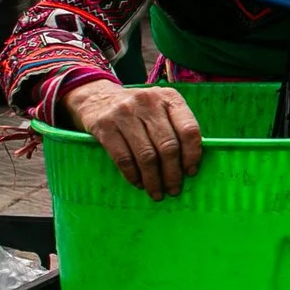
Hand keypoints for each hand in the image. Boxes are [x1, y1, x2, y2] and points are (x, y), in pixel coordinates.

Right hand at [63, 80, 202, 199]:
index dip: (192, 154)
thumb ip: (176, 127)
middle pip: (168, 146)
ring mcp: (125, 113)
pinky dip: (133, 175)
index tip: (191, 172)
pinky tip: (138, 183)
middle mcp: (148, 102)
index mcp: (169, 97)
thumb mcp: (160, 107)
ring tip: (157, 192)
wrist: (97, 97)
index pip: (189, 129)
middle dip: (172, 173)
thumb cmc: (138, 109)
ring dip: (153, 179)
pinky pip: (123, 158)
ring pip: (146, 155)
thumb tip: (190, 164)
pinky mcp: (105, 126)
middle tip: (173, 190)